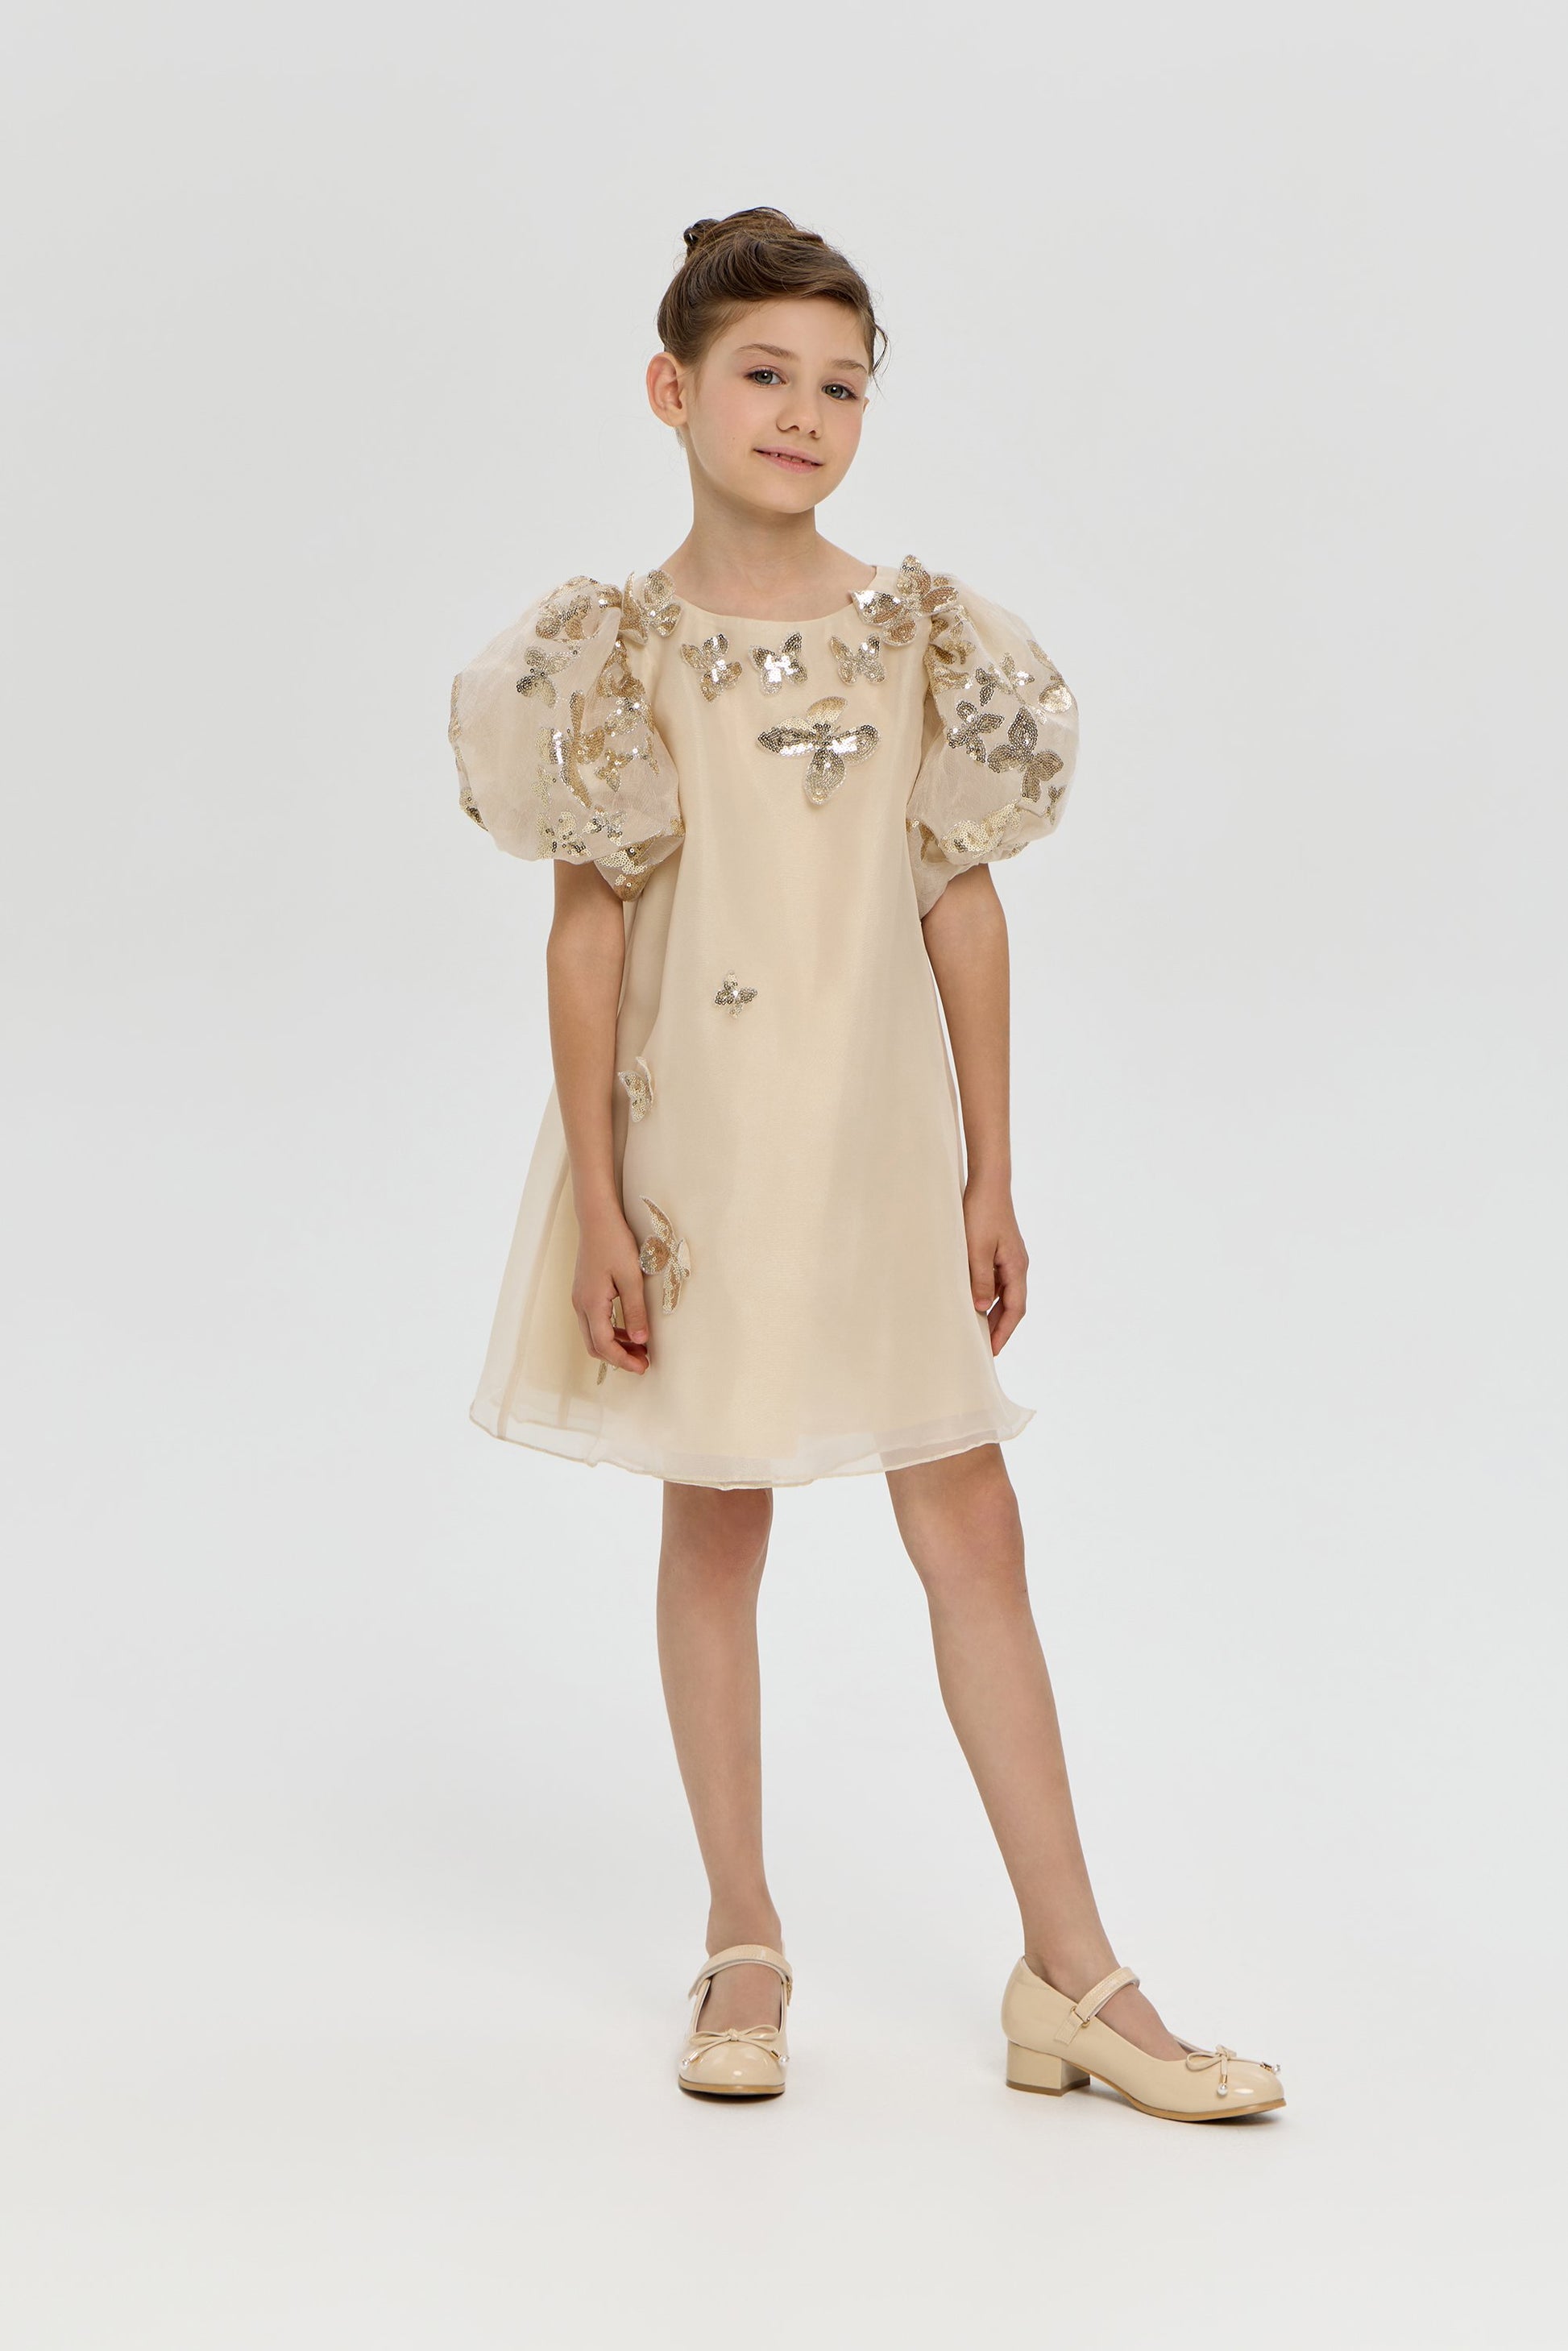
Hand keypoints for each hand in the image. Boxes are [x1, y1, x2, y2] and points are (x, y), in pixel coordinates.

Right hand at [572, 1206, 650, 1375]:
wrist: (597, 1219)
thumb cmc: (615, 1243)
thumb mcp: (631, 1277)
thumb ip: (635, 1311)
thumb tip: (640, 1341)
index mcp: (591, 1304)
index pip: (604, 1345)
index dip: (624, 1360)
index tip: (643, 1367)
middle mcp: (580, 1305)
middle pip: (595, 1346)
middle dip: (619, 1358)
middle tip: (644, 1362)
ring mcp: (579, 1299)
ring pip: (593, 1335)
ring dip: (615, 1346)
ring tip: (640, 1348)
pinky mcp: (583, 1293)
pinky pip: (593, 1322)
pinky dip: (610, 1332)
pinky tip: (629, 1329)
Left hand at [964, 1176, 1027, 1353]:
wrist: (988, 1183)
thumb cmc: (981, 1213)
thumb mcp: (976, 1249)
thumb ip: (980, 1279)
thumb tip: (980, 1308)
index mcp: (1016, 1267)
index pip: (1015, 1309)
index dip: (1004, 1332)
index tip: (992, 1351)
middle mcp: (1017, 1265)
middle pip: (1012, 1305)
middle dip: (999, 1327)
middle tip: (984, 1347)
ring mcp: (1010, 1258)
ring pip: (1004, 1294)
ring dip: (992, 1312)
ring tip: (977, 1329)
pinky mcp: (1001, 1251)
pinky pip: (997, 1281)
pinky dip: (987, 1295)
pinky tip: (974, 1300)